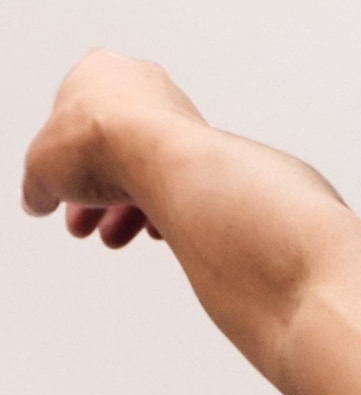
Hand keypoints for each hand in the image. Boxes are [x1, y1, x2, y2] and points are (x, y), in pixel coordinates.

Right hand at [21, 51, 201, 245]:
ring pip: (144, 170)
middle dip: (94, 196)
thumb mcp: (41, 168)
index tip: (60, 190)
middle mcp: (142, 86)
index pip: (72, 122)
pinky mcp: (203, 148)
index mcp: (98, 71)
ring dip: (125, 210)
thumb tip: (37, 198)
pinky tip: (153, 229)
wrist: (161, 159)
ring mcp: (176, 116)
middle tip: (85, 224)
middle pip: (110, 151)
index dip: (62, 164)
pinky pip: (176, 183)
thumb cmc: (103, 141)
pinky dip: (163, 207)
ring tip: (115, 236)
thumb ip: (37, 184)